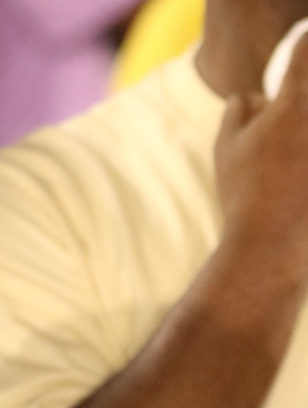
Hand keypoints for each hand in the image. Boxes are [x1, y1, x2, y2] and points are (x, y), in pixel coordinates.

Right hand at [215, 33, 307, 288]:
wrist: (268, 243)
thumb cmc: (242, 194)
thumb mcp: (226, 149)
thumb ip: (237, 112)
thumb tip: (249, 97)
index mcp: (291, 105)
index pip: (303, 51)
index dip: (302, 45)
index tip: (299, 48)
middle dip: (299, 100)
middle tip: (281, 126)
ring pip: (306, 131)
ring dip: (297, 139)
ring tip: (284, 162)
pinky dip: (301, 160)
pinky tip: (293, 178)